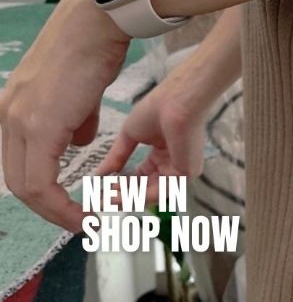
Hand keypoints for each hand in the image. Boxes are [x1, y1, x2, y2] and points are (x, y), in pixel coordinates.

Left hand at [0, 0, 129, 230]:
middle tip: (76, 219)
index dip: (44, 193)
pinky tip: (83, 206)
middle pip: (16, 181)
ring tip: (82, 216)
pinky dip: (60, 201)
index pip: (19, 163)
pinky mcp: (37, 124)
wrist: (97, 22)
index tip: (71, 208)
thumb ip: (74, 119)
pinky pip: (41, 179)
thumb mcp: (78, 91)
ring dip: (54, 209)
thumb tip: (77, 140)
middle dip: (48, 208)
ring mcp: (19, 119)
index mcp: (14, 108)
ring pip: (25, 185)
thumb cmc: (94, 47)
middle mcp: (8, 116)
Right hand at [95, 60, 209, 202]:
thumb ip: (116, 157)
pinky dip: (137, 196)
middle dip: (122, 194)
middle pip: (145, 188)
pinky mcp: (186, 175)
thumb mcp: (129, 135)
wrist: (174, 102)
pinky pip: (160, 191)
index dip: (122, 185)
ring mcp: (181, 171)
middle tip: (100, 198)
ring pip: (151, 193)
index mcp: (163, 153)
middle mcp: (173, 164)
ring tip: (105, 199)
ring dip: (127, 198)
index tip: (102, 190)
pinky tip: (118, 195)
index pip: (142, 176)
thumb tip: (98, 175)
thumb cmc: (156, 110)